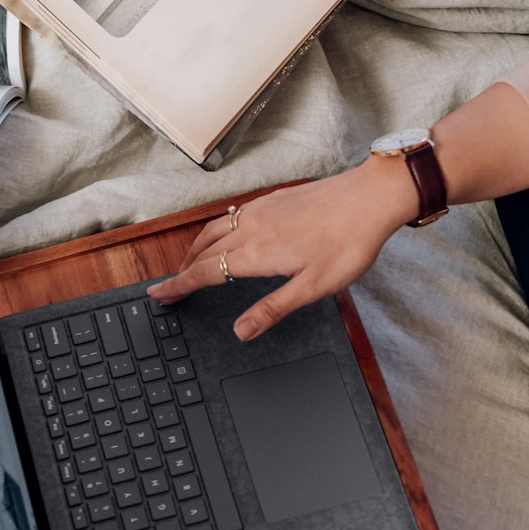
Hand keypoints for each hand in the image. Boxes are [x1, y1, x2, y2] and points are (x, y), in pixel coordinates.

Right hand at [146, 158, 417, 339]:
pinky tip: (227, 237)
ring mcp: (260, 210)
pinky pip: (231, 216)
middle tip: (171, 286)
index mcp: (255, 253)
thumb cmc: (347, 243)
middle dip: (183, 270)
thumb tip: (241, 331)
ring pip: (214, 229)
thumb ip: (272, 309)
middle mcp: (250, 228)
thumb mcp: (312, 287)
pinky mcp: (273, 199)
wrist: (370, 198)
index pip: (204, 272)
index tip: (158, 295)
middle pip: (203, 250)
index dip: (178, 286)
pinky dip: (216, 231)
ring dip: (197, 249)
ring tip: (191, 264)